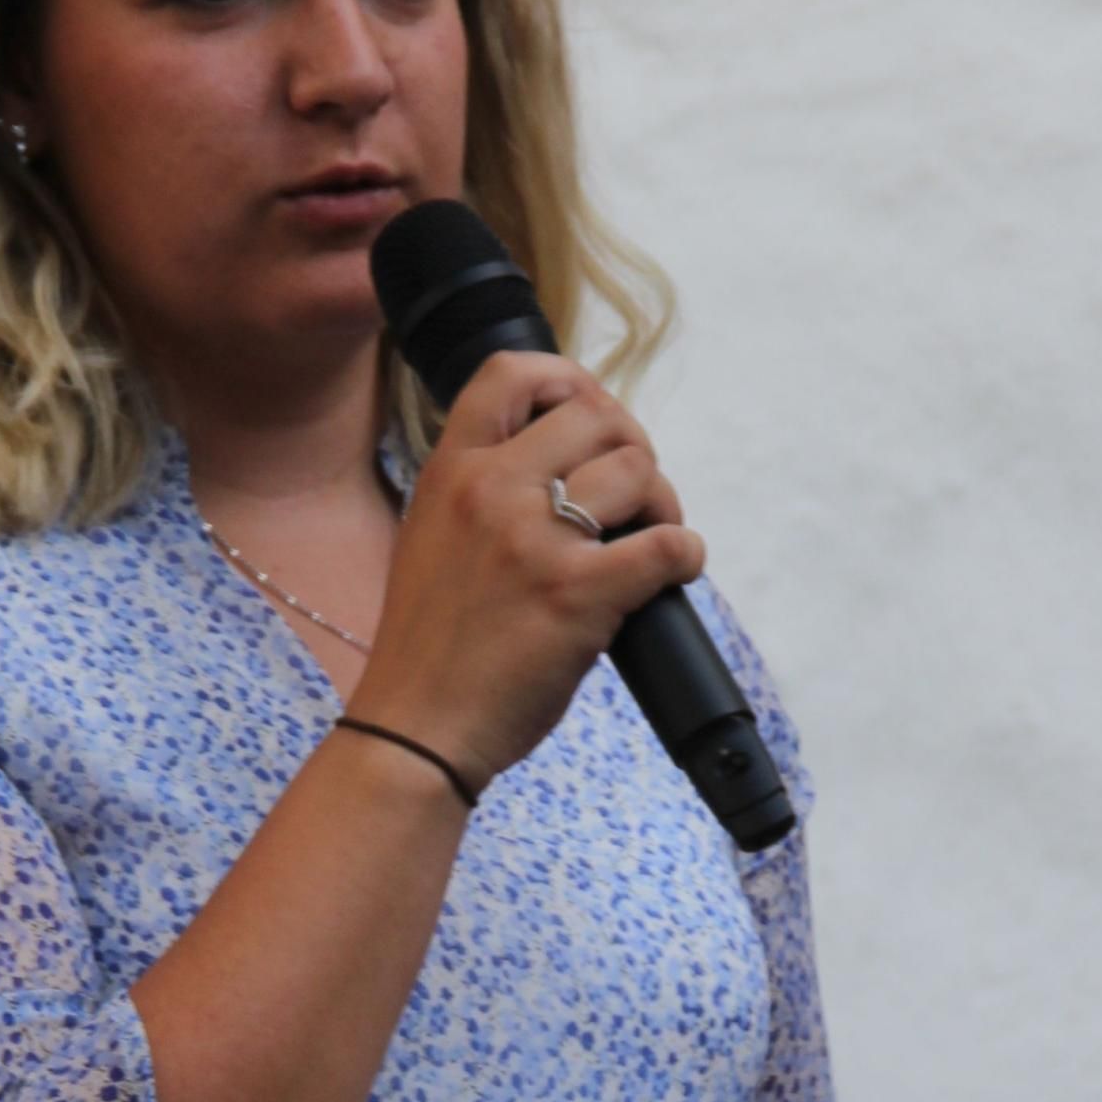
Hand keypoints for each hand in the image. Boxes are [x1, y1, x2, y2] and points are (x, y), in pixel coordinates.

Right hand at [350, 350, 703, 789]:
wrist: (416, 728)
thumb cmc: (430, 648)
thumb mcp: (432, 539)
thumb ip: (483, 495)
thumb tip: (563, 470)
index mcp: (451, 471)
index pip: (511, 373)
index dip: (568, 380)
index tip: (592, 417)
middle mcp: (491, 489)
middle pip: (596, 416)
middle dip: (632, 448)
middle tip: (635, 496)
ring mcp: (535, 540)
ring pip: (638, 470)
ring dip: (662, 502)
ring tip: (653, 536)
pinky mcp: (578, 595)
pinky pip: (667, 545)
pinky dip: (685, 555)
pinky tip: (674, 572)